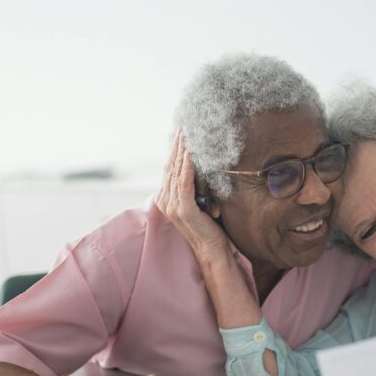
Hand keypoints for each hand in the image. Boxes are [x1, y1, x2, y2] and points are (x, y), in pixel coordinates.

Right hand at [154, 131, 230, 258]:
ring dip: (182, 151)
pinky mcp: (183, 210)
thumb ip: (192, 187)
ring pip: (176, 172)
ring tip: (187, 134)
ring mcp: (172, 206)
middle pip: (170, 166)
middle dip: (177, 145)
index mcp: (165, 198)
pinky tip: (191, 153)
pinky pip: (185, 183)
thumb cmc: (208, 226)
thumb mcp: (198, 202)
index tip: (180, 131)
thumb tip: (197, 166)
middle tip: (183, 126)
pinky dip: (188, 167)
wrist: (211, 249)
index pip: (169, 168)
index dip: (174, 149)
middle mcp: (165, 201)